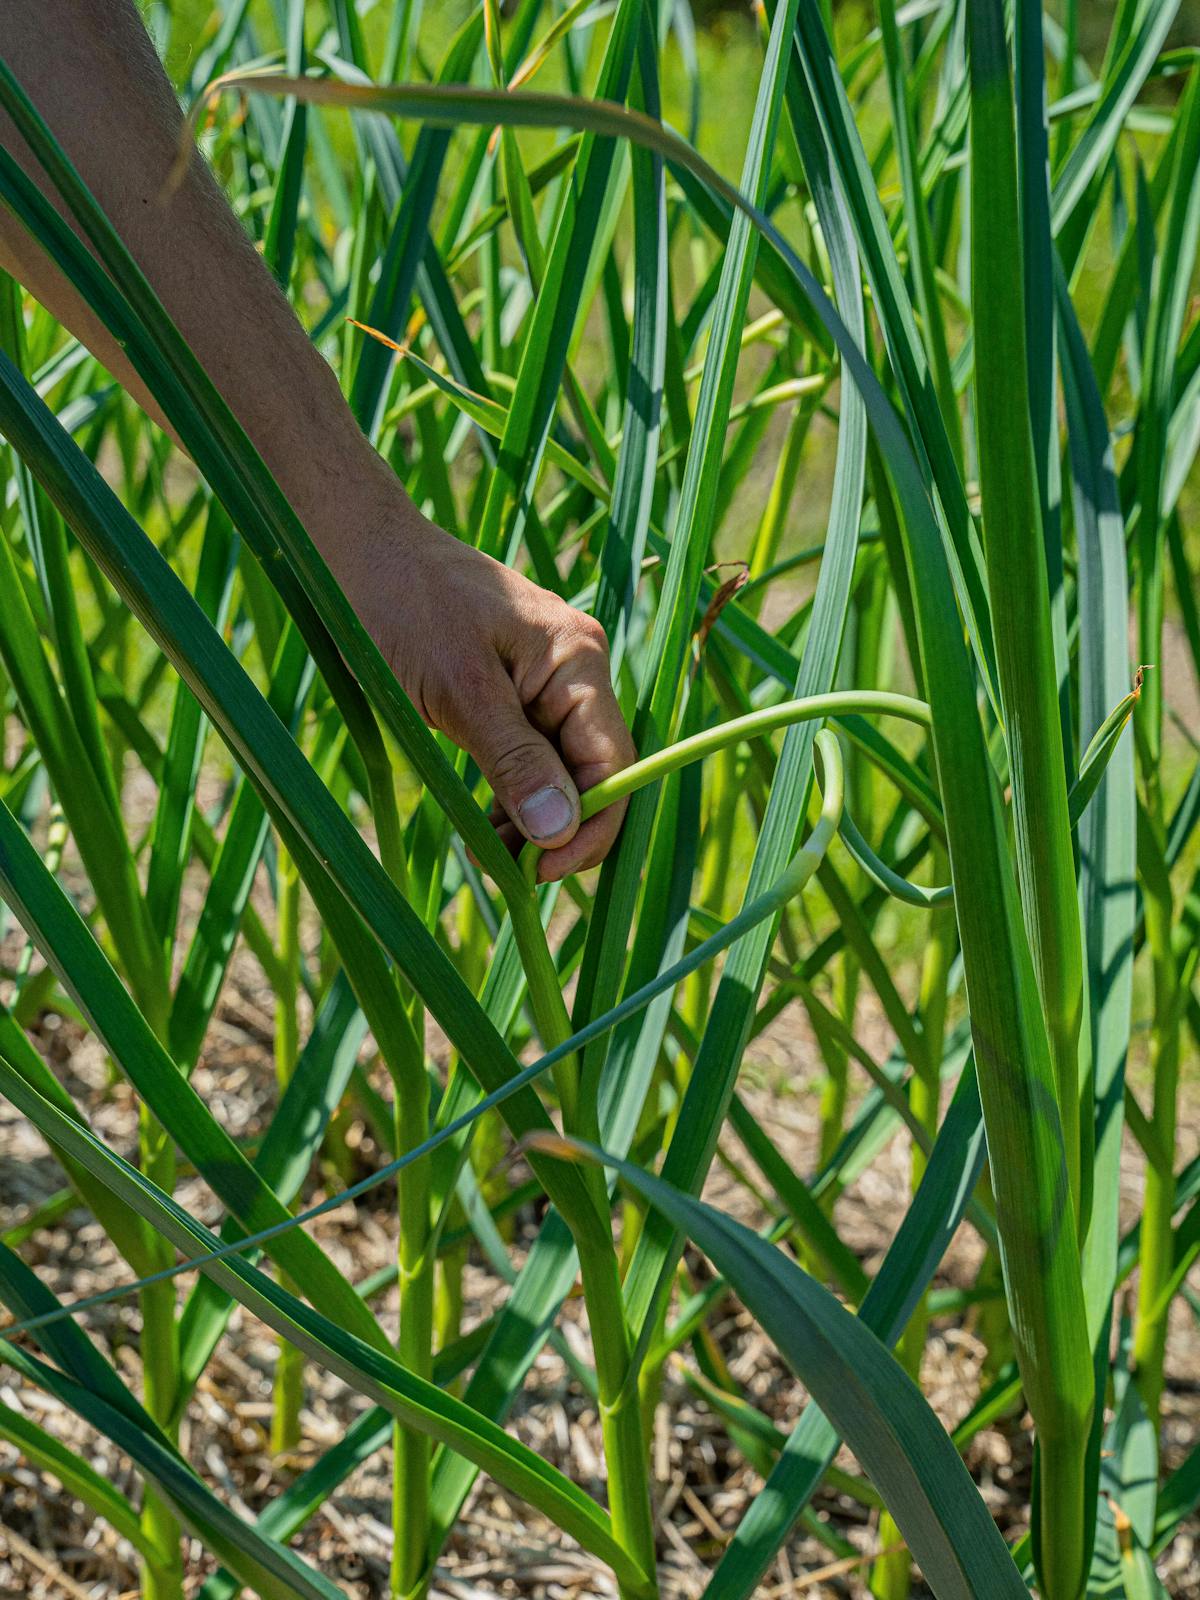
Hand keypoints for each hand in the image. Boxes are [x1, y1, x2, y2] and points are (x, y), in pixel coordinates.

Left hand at [340, 498, 635, 883]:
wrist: (354, 551)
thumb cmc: (402, 607)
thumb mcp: (458, 690)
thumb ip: (514, 759)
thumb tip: (560, 830)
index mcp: (577, 658)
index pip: (613, 762)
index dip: (590, 826)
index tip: (542, 874)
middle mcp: (575, 669)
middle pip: (594, 772)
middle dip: (561, 830)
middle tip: (512, 875)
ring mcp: (545, 682)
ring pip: (562, 772)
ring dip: (535, 822)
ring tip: (488, 855)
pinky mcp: (513, 694)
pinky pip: (532, 758)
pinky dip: (514, 798)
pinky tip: (487, 828)